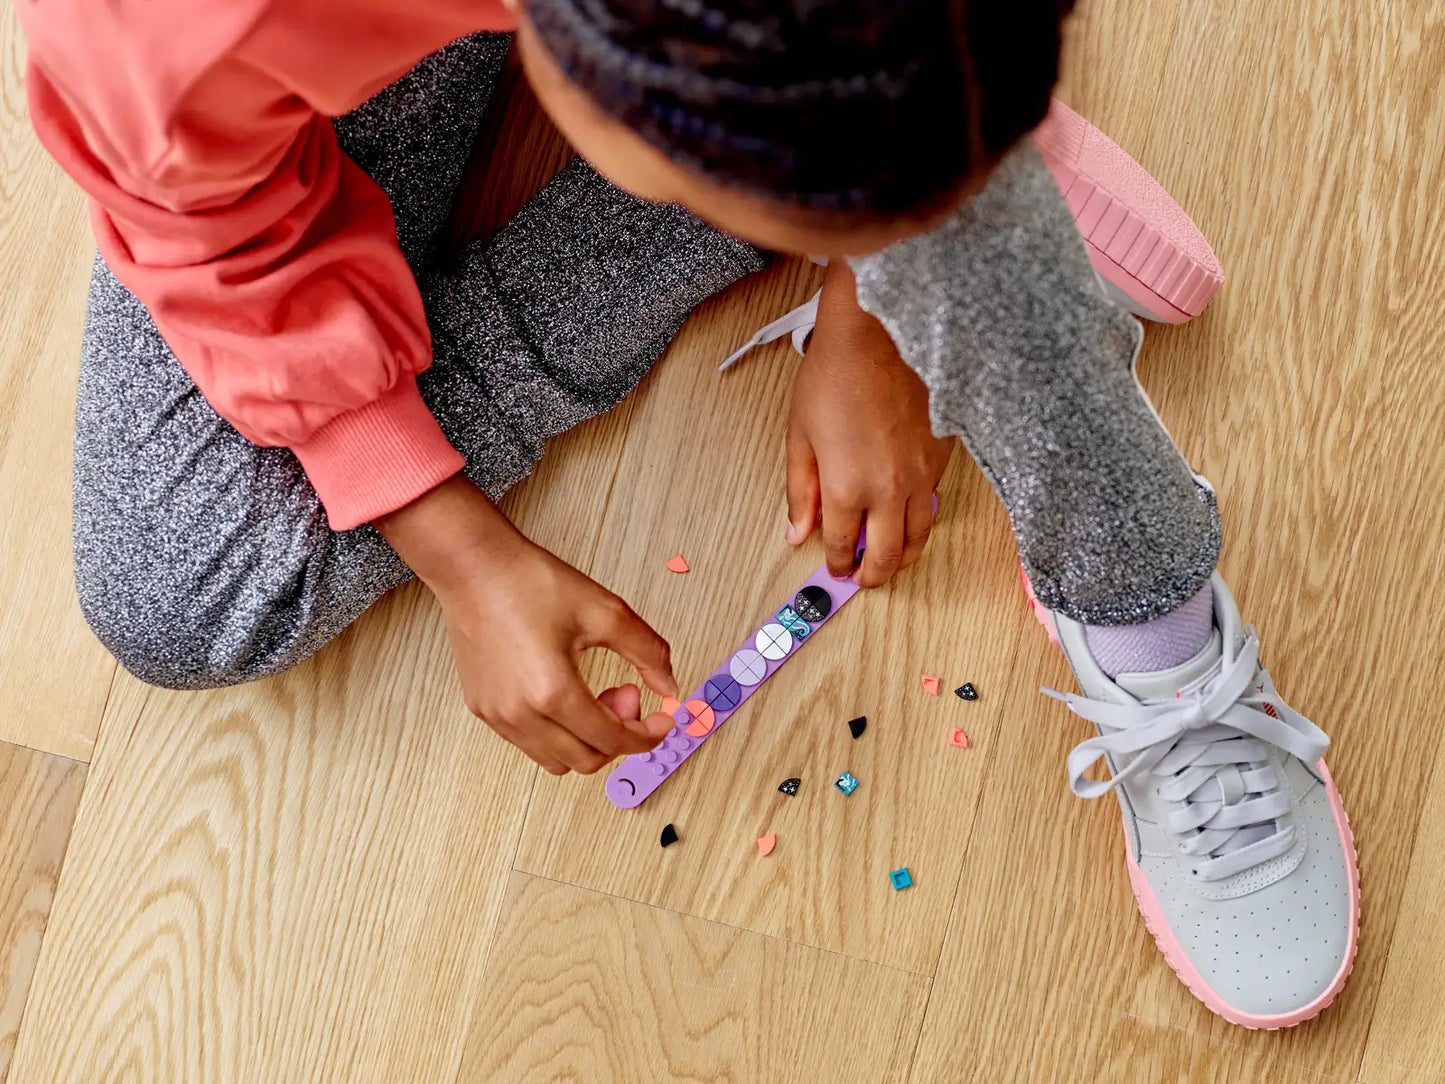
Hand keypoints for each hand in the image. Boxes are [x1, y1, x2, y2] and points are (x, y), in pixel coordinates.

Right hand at [376, 476, 677, 773]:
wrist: (474, 567)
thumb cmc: (530, 583)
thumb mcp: (605, 611)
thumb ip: (646, 652)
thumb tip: (670, 686)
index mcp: (552, 693)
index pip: (612, 740)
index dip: (647, 735)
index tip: (663, 721)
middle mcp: (520, 715)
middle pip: (586, 760)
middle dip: (618, 735)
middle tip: (627, 694)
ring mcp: (497, 716)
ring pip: (556, 760)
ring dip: (587, 738)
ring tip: (594, 694)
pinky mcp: (482, 709)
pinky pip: (529, 743)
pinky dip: (558, 733)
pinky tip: (566, 694)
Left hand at [785, 261, 952, 585]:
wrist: (879, 333)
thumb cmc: (836, 374)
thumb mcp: (800, 435)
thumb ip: (800, 491)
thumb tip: (798, 532)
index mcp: (847, 486)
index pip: (842, 545)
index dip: (837, 562)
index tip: (834, 566)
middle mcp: (889, 488)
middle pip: (887, 555)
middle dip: (873, 574)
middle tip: (863, 577)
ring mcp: (921, 475)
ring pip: (919, 536)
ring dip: (903, 556)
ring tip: (890, 559)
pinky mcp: (942, 456)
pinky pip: (933, 502)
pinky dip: (921, 518)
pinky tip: (908, 513)